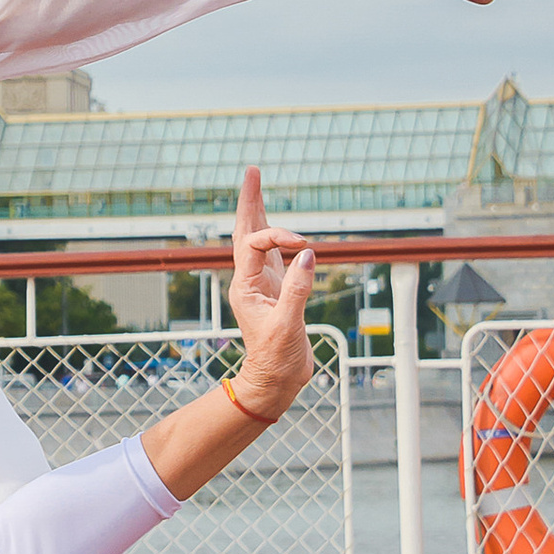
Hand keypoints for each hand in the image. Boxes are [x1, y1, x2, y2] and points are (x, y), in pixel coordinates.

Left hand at [224, 164, 315, 418]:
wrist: (275, 382)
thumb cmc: (277, 359)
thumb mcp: (288, 325)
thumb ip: (298, 290)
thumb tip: (308, 254)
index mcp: (245, 286)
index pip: (256, 245)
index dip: (278, 236)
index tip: (304, 244)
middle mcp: (251, 280)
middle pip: (247, 231)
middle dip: (251, 201)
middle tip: (252, 171)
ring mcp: (263, 284)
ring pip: (260, 241)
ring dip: (260, 214)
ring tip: (256, 186)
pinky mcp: (278, 292)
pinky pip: (276, 257)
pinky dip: (280, 238)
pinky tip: (282, 229)